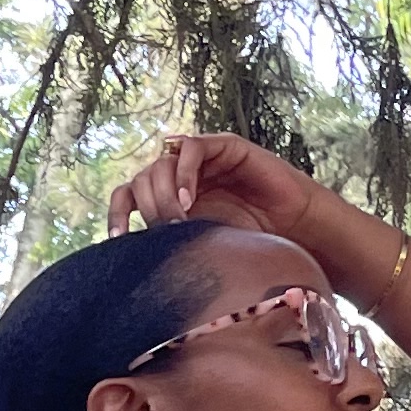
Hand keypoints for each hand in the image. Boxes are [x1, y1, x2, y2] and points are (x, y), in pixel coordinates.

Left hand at [109, 131, 325, 242]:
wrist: (293, 229)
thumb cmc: (249, 241)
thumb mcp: (200, 247)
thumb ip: (170, 244)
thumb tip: (133, 263)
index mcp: (168, 198)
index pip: (127, 194)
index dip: (117, 213)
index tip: (117, 239)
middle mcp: (180, 176)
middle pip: (141, 179)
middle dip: (147, 207)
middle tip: (164, 232)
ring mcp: (200, 160)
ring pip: (160, 163)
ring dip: (163, 193)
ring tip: (178, 220)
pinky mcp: (223, 146)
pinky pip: (191, 149)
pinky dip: (184, 173)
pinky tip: (188, 200)